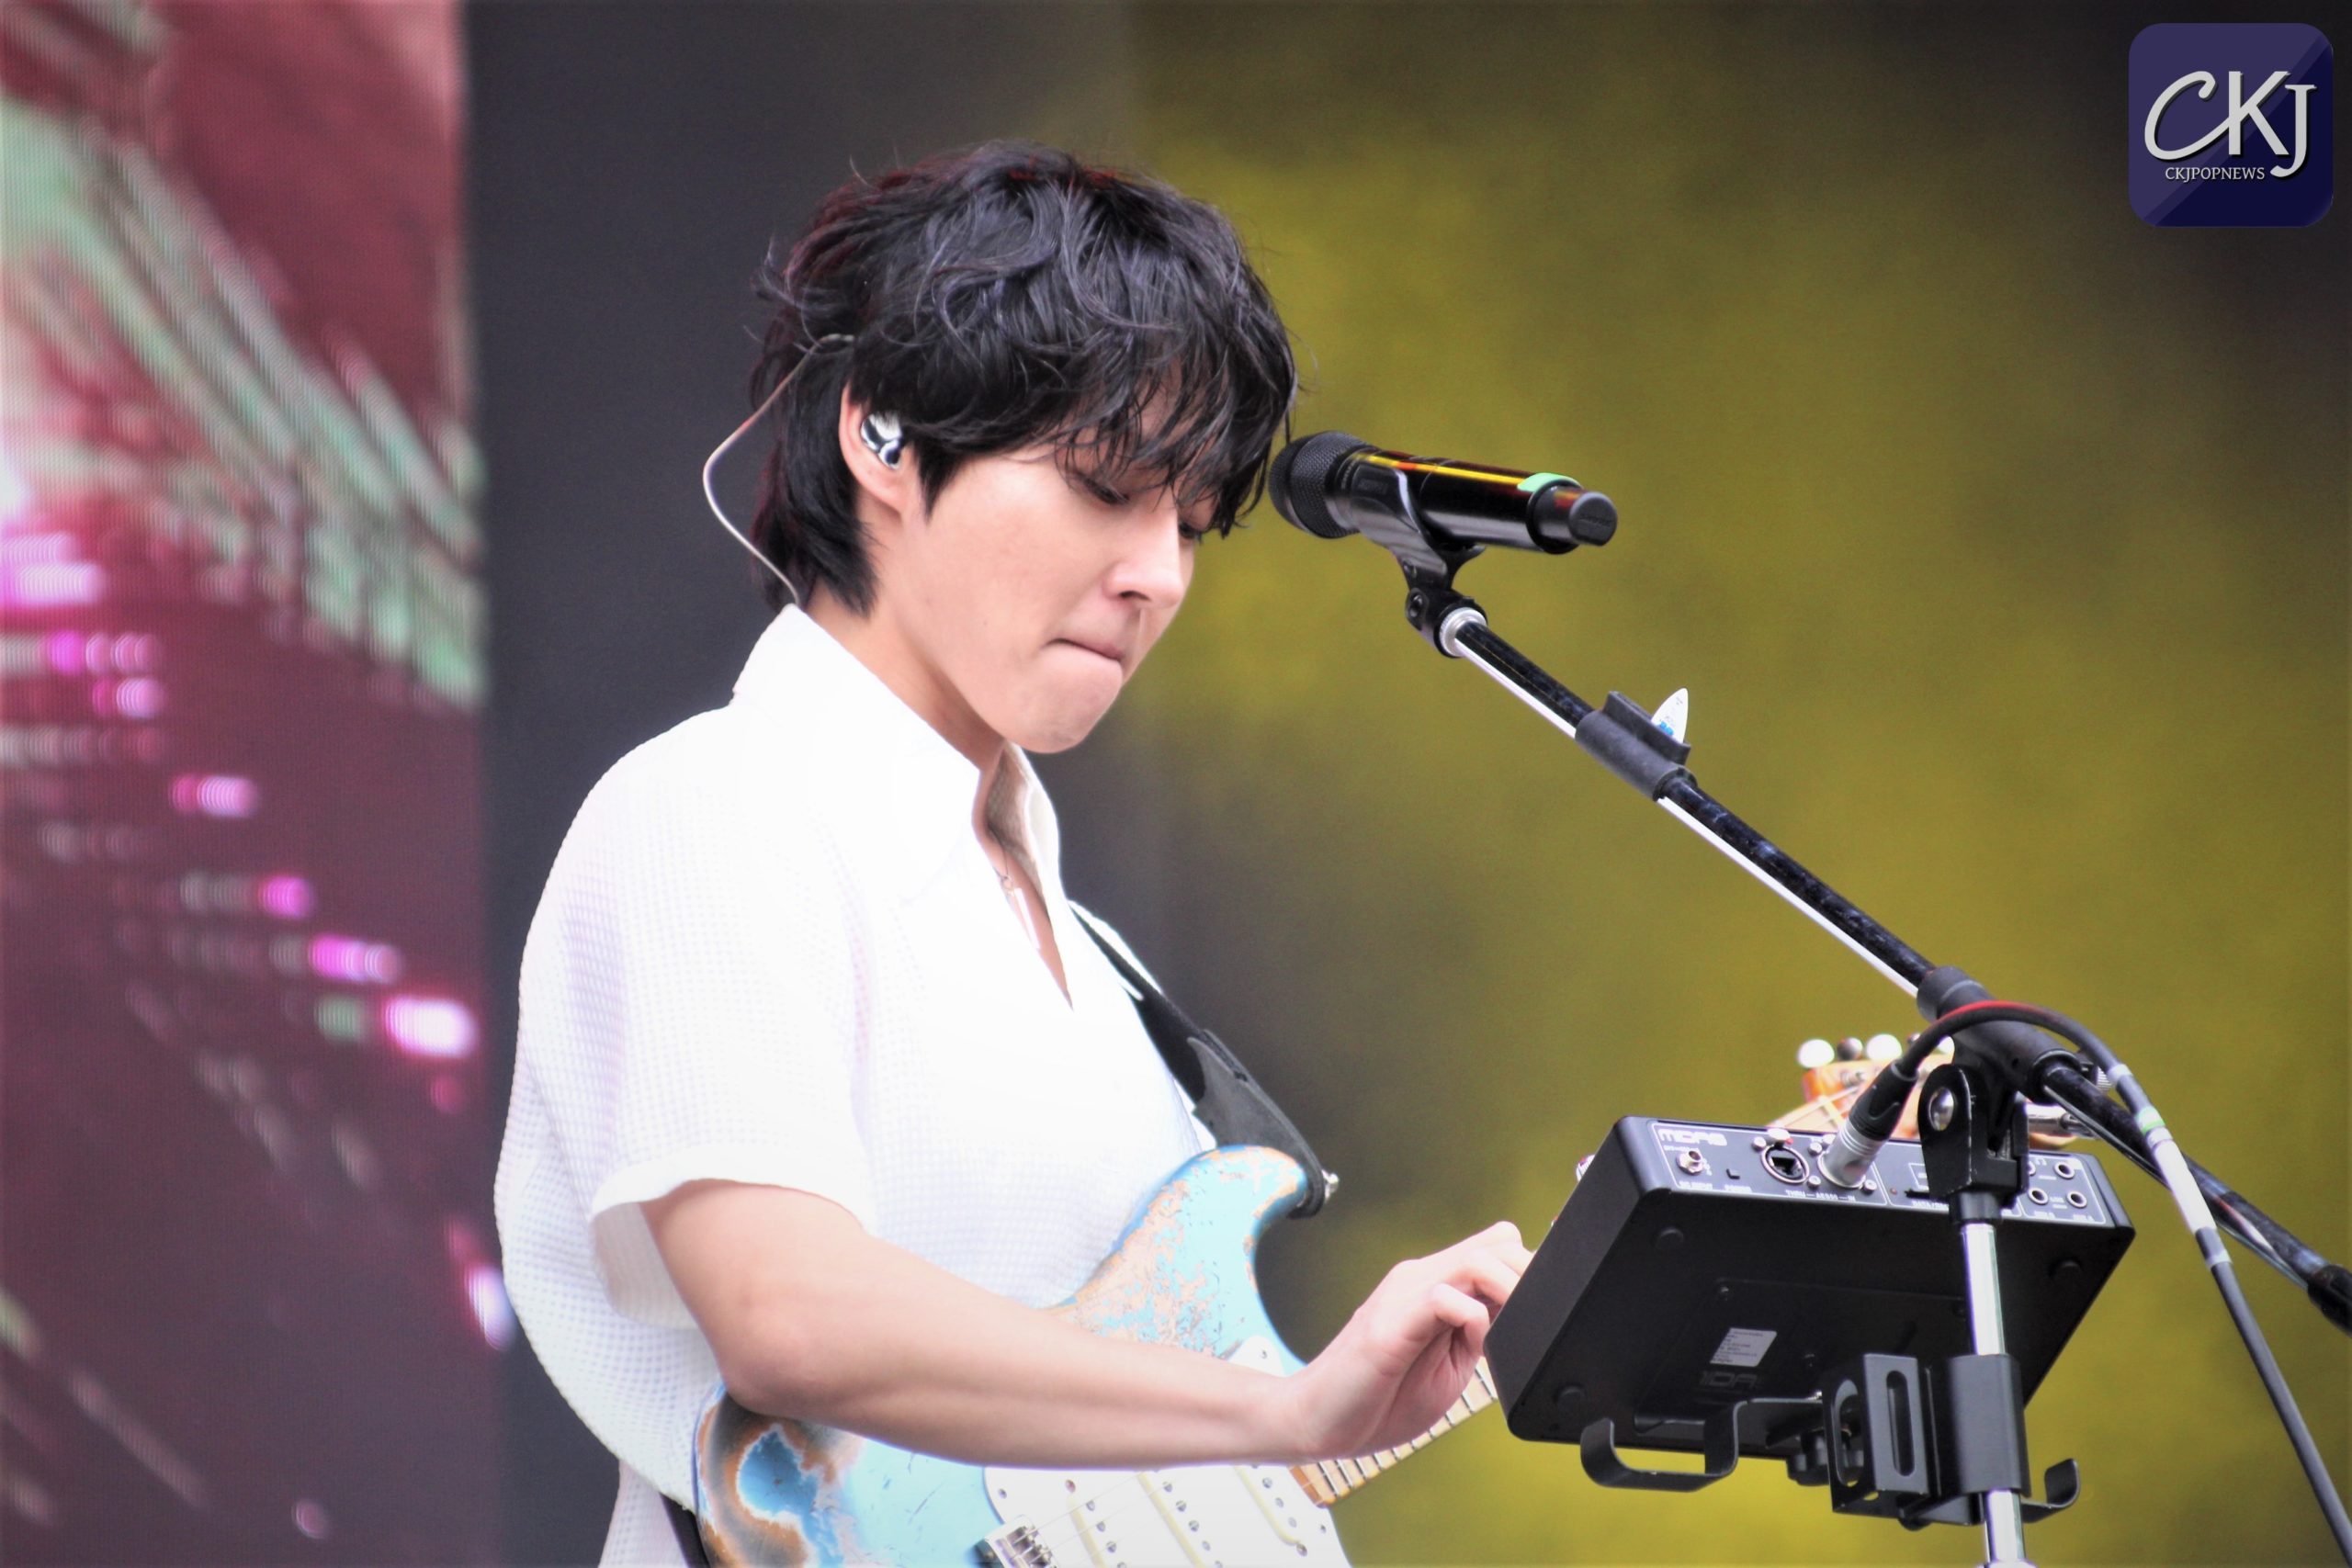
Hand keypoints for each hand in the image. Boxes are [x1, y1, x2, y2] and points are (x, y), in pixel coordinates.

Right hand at [1277, 1220, 1531, 1460]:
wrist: (1317, 1420)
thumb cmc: (1379, 1398)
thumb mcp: (1448, 1364)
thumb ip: (1478, 1332)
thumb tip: (1516, 1311)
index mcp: (1434, 1286)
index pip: (1496, 1247)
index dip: (1530, 1272)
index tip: (1548, 1307)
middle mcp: (1418, 1279)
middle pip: (1496, 1246)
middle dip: (1532, 1280)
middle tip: (1543, 1321)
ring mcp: (1402, 1296)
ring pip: (1476, 1261)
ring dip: (1510, 1290)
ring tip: (1519, 1327)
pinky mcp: (1388, 1325)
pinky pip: (1442, 1298)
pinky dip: (1471, 1316)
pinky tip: (1475, 1343)